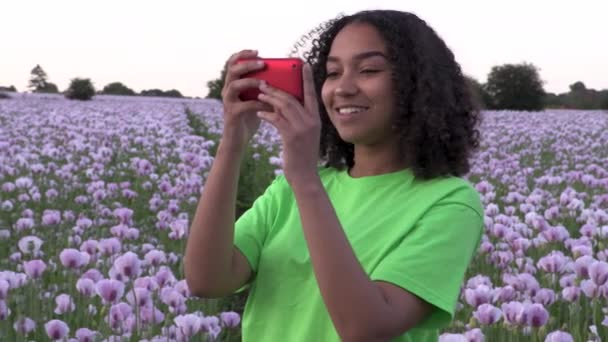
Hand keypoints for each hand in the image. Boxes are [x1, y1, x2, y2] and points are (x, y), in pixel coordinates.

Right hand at [220, 49, 272, 149]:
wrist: (239, 139)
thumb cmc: (250, 117)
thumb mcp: (257, 99)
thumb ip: (264, 88)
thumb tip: (284, 78)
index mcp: (233, 83)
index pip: (233, 63)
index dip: (243, 55)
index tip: (257, 51)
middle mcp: (228, 90)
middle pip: (232, 70)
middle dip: (247, 64)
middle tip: (262, 63)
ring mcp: (228, 102)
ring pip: (234, 85)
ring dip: (250, 81)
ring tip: (264, 82)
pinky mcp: (232, 114)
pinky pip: (243, 105)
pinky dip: (257, 103)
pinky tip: (268, 104)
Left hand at [256, 64, 321, 186]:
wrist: (304, 175)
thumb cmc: (302, 155)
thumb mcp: (306, 135)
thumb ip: (300, 120)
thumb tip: (286, 105)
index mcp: (316, 119)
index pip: (312, 94)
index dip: (308, 79)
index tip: (304, 65)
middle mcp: (311, 121)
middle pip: (293, 98)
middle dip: (277, 89)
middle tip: (264, 82)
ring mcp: (302, 129)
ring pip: (284, 106)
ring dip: (269, 98)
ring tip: (259, 94)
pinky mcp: (291, 136)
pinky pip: (277, 119)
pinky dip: (267, 114)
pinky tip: (259, 113)